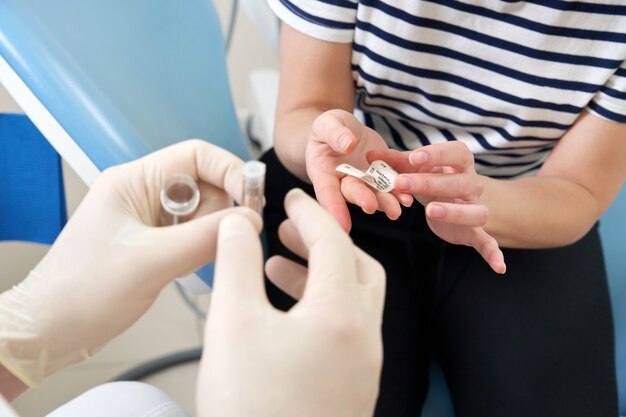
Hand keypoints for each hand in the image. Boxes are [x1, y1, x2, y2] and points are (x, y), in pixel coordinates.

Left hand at [0, 140, 261, 387]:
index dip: (230, 172)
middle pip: (206, 184)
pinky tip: (194, 266)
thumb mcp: (150, 261)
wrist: (51, 330)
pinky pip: (193, 235)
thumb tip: (250, 221)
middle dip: (223, 209)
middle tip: (230, 237)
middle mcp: (143, 194)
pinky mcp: (155, 243)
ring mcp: (150, 219)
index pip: (197, 156)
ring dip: (213, 232)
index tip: (253, 199)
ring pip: (203, 212)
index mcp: (133, 181)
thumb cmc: (81, 291)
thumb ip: (204, 238)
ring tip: (200, 259)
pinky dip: (203, 247)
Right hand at [197, 189, 384, 416]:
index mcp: (343, 314)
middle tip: (288, 229)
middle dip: (323, 242)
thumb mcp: (232, 323)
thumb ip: (235, 262)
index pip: (333, 242)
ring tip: (277, 266)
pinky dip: (320, 306)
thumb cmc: (250, 404)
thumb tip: (237, 222)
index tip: (289, 195)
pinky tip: (283, 313)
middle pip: (357, 268)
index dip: (309, 212)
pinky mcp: (352, 387)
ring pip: (352, 300)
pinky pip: (344, 329)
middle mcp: (364, 337)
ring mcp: (362, 366)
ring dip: (319, 274)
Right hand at [306, 109, 412, 230]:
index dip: (334, 209)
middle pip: (353, 193)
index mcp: (323, 172)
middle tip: (371, 207)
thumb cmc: (328, 127)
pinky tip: (408, 198)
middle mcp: (342, 182)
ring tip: (397, 209)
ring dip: (385, 202)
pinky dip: (399, 192)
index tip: (342, 225)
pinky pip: (390, 186)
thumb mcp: (327, 123)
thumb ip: (335, 133)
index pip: (327, 193)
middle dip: (363, 200)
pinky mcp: (380, 177)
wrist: (344, 130)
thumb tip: (347, 144)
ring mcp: (363, 182)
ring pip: (374, 194)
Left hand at [369, 142, 505, 273]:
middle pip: (460, 183)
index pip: (456, 153)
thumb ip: (396, 162)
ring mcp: (475, 208)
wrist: (449, 198)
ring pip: (477, 212)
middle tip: (401, 183)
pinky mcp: (474, 232)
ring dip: (455, 212)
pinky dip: (494, 253)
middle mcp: (472, 185)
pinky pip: (488, 242)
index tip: (414, 157)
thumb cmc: (431, 178)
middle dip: (430, 183)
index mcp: (459, 164)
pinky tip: (498, 267)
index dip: (437, 154)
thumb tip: (370, 155)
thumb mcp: (414, 169)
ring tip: (430, 211)